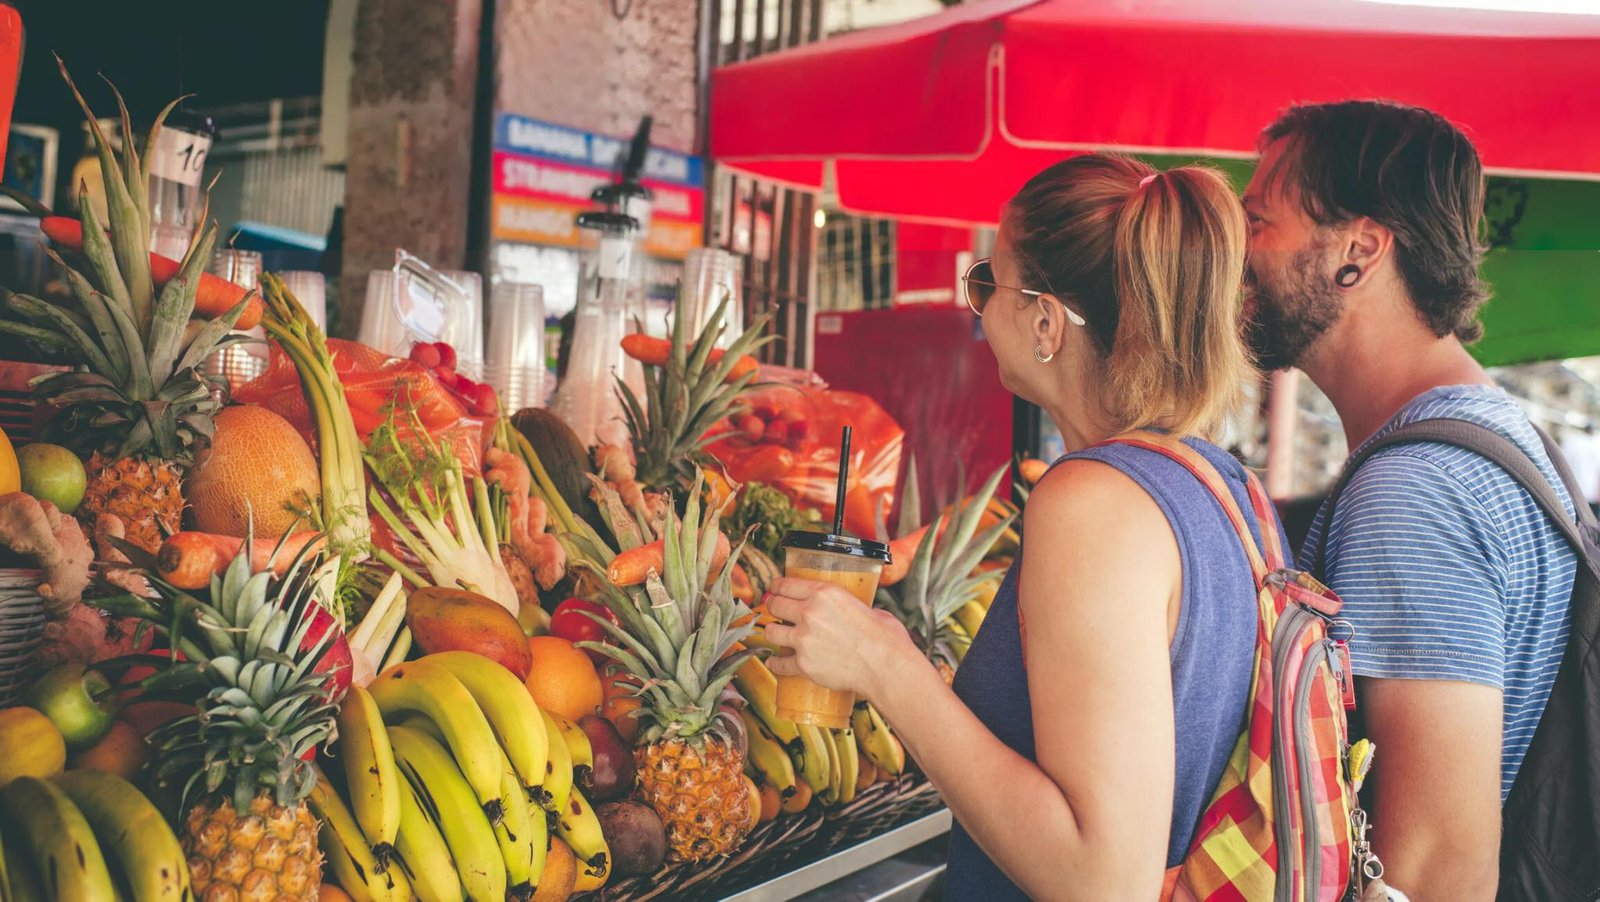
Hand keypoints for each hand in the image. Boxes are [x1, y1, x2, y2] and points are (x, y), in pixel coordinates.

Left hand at [763, 577, 916, 699]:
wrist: (885, 666)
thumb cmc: (884, 637)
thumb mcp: (867, 607)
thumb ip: (852, 607)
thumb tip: (855, 612)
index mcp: (825, 593)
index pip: (788, 584)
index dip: (777, 586)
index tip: (774, 589)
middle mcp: (810, 612)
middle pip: (775, 605)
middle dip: (773, 606)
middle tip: (774, 610)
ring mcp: (803, 639)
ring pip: (772, 632)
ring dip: (773, 633)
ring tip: (776, 634)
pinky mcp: (803, 663)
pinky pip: (780, 664)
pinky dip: (777, 665)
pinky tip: (774, 664)